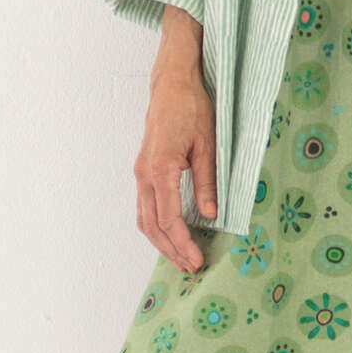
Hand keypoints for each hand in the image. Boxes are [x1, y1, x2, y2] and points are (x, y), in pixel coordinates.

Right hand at [134, 66, 218, 270]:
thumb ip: (207, 182)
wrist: (171, 85)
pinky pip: (145, 206)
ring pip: (145, 219)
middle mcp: (144, 174)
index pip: (169, 218)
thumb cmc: (192, 109)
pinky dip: (156, 226)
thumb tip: (210, 214)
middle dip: (171, 250)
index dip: (183, 243)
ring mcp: (141, 173)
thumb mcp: (208, 145)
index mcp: (161, 169)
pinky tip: (171, 236)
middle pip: (153, 225)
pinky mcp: (143, 170)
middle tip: (191, 267)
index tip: (197, 259)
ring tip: (181, 258)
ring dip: (162, 242)